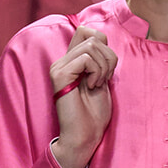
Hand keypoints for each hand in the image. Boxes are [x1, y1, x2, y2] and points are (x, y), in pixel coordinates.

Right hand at [50, 25, 115, 167]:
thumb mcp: (102, 80)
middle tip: (104, 79)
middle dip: (108, 56)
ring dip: (104, 67)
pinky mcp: (60, 74)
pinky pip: (86, 58)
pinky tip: (92, 87)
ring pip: (92, 45)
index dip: (104, 43)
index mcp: (71, 61)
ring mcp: (59, 67)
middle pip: (92, 35)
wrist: (84, 137)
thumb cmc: (93, 115)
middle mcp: (62, 61)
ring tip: (97, 85)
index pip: (86, 30)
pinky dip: (96, 72)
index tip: (106, 68)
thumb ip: (100, 61)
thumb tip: (104, 41)